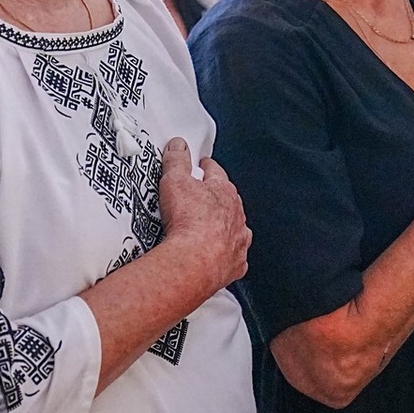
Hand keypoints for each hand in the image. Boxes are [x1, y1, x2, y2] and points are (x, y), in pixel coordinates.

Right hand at [158, 137, 251, 290]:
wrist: (195, 262)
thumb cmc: (189, 222)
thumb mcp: (175, 180)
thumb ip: (177, 160)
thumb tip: (178, 147)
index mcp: (225, 192)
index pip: (216, 173)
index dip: (207, 167)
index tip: (202, 165)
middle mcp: (237, 216)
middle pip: (226, 202)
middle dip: (214, 199)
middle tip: (197, 199)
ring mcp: (238, 241)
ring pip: (232, 230)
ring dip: (221, 228)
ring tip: (203, 230)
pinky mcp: (233, 265)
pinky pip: (231, 257)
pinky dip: (223, 255)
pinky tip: (211, 256)